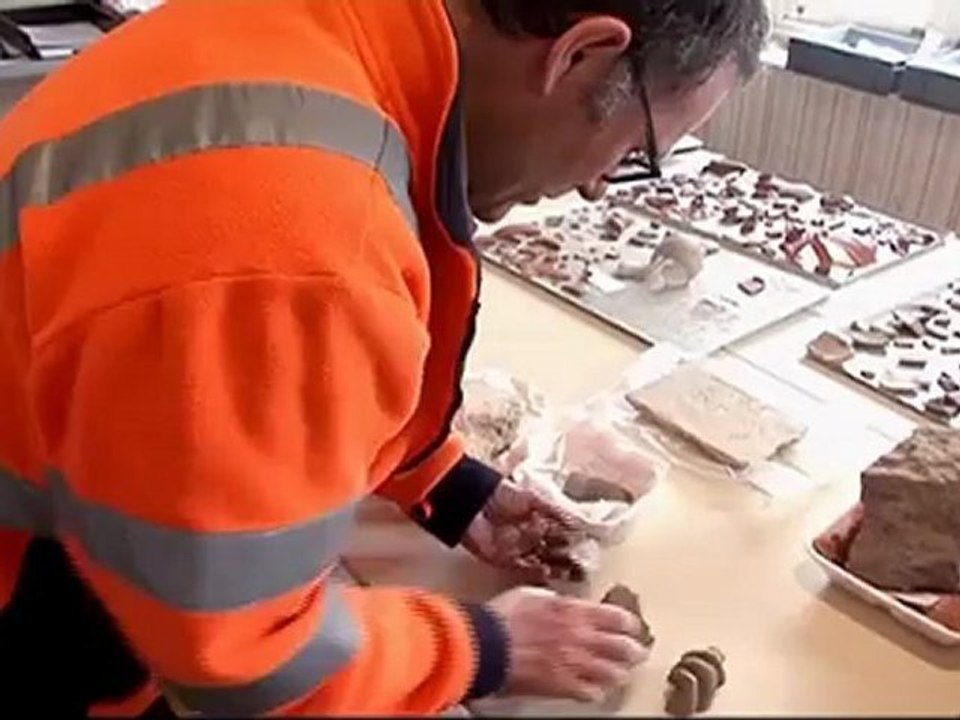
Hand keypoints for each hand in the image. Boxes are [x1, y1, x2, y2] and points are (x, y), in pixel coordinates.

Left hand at [463, 479, 585, 581]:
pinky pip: (525, 570)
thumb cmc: (501, 494)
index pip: (560, 532)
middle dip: (569, 558)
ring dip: (558, 568)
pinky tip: (550, 574)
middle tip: (586, 566)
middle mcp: (529, 535)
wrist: (473, 502)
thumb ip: (555, 510)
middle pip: (554, 549)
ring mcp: (518, 548)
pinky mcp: (505, 560)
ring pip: (543, 561)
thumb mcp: (532, 498)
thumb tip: (577, 521)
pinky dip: (537, 573)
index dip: (573, 540)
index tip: (587, 546)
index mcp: (537, 518)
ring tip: (573, 574)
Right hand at [488, 587, 649, 702]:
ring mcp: (574, 664)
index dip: (630, 624)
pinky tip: (594, 689)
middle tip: (637, 652)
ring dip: (619, 673)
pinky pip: (592, 694)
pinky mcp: (563, 687)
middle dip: (634, 651)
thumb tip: (564, 602)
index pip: (618, 618)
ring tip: (620, 673)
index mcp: (575, 610)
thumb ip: (556, 600)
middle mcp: (581, 637)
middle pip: (624, 648)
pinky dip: (596, 691)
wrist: (486, 645)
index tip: (631, 627)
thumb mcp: (532, 594)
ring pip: (614, 674)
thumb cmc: (503, 617)